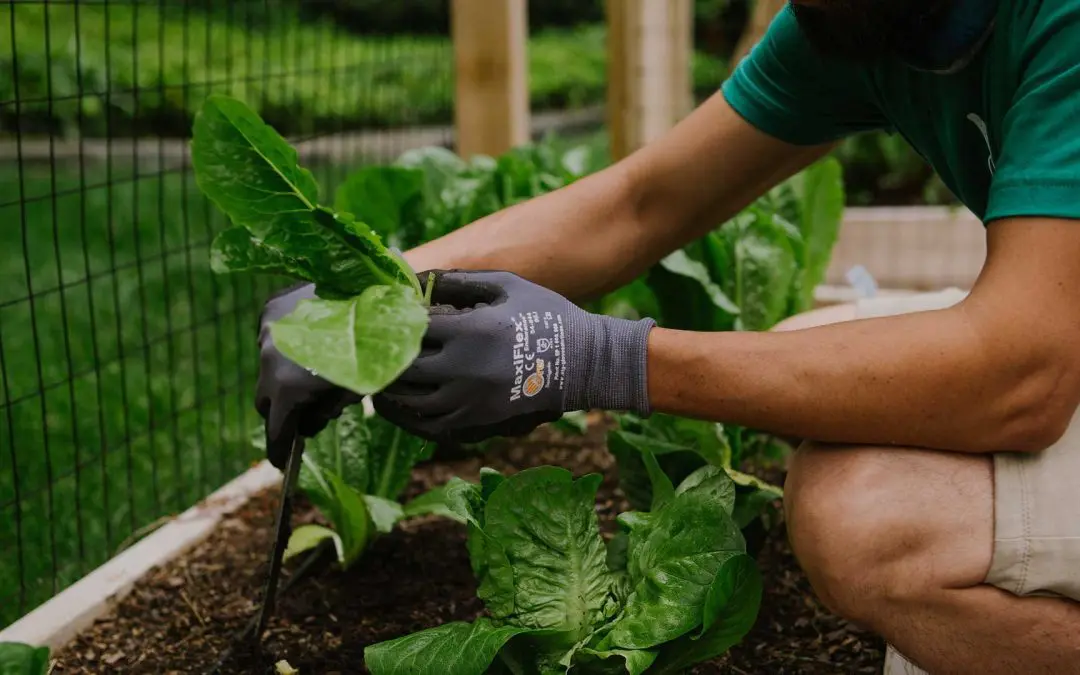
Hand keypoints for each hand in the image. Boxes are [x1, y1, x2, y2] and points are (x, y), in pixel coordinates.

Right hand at [255, 283, 360, 468]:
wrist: (376, 294)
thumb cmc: (375, 348)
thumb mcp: (352, 391)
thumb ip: (323, 412)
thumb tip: (308, 424)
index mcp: (288, 387)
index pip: (275, 429)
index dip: (279, 450)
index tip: (282, 463)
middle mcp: (267, 359)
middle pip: (266, 399)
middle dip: (283, 412)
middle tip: (306, 417)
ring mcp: (266, 330)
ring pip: (266, 365)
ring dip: (284, 375)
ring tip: (317, 372)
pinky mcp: (270, 307)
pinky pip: (271, 336)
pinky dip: (285, 346)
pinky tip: (313, 342)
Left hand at [373, 270, 655, 442]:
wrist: (584, 364)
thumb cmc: (546, 316)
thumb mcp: (506, 286)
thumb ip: (459, 280)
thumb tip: (417, 276)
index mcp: (469, 330)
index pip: (411, 329)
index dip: (393, 324)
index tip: (383, 318)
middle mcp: (463, 369)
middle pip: (402, 368)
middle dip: (382, 360)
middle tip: (367, 353)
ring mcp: (469, 401)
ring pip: (409, 403)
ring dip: (386, 393)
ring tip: (373, 383)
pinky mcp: (477, 424)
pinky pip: (429, 428)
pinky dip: (406, 419)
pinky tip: (397, 409)